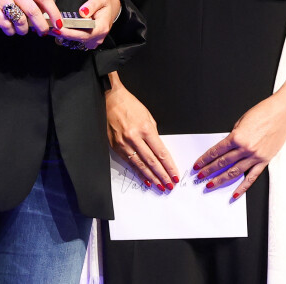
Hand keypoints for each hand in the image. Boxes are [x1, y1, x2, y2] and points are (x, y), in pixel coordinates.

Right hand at [0, 0, 61, 36]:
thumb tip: (48, 13)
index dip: (53, 11)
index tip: (58, 23)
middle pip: (33, 11)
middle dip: (41, 26)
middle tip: (43, 32)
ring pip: (20, 21)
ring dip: (23, 30)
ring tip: (21, 29)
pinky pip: (7, 26)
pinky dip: (10, 31)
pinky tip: (9, 27)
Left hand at [51, 0, 120, 49]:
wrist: (111, 8)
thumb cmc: (105, 3)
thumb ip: (92, 4)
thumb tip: (83, 12)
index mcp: (101, 28)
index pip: (83, 34)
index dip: (69, 32)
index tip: (57, 28)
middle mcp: (98, 37)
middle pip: (78, 39)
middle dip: (63, 34)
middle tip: (49, 29)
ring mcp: (94, 41)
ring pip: (76, 41)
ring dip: (64, 36)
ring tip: (51, 29)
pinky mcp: (89, 41)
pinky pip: (77, 40)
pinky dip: (68, 36)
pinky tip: (59, 30)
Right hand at [105, 74, 178, 190]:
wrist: (111, 99)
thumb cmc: (131, 105)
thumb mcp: (148, 117)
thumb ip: (153, 134)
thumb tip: (158, 152)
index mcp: (145, 129)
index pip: (160, 153)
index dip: (168, 166)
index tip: (174, 175)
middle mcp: (134, 138)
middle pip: (151, 162)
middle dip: (162, 175)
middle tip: (170, 185)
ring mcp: (124, 143)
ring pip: (140, 165)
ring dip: (151, 177)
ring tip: (160, 185)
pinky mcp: (116, 146)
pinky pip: (129, 162)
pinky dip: (138, 172)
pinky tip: (145, 179)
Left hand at [193, 94, 285, 199]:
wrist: (282, 114)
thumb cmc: (262, 113)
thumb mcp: (242, 121)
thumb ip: (233, 136)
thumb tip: (226, 147)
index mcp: (237, 137)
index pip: (216, 151)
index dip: (205, 159)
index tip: (197, 165)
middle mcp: (245, 149)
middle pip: (223, 163)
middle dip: (209, 170)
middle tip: (200, 176)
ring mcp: (255, 157)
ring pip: (234, 172)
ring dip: (221, 180)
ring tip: (210, 185)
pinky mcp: (264, 161)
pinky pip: (251, 177)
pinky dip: (242, 187)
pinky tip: (234, 194)